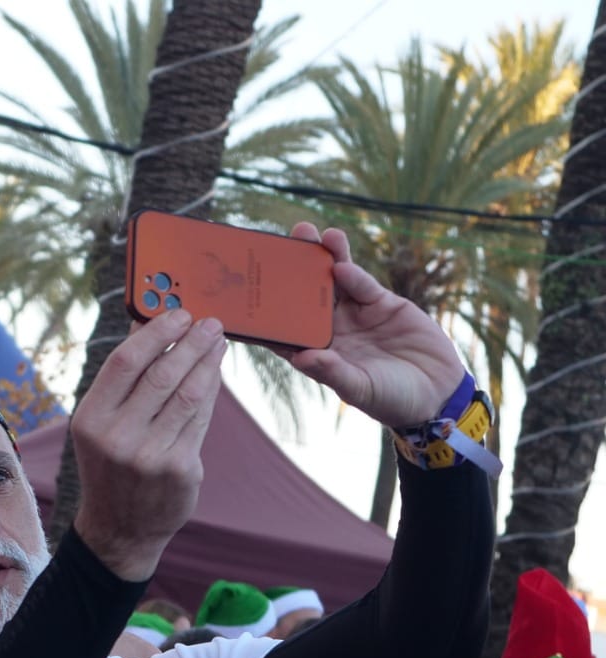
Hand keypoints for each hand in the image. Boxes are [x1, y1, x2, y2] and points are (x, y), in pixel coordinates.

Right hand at [72, 310, 225, 580]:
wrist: (121, 528)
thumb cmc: (111, 467)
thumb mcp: (100, 426)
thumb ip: (122, 381)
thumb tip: (144, 325)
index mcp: (89, 420)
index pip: (125, 363)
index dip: (155, 334)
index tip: (178, 314)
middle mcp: (116, 437)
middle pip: (162, 375)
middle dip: (191, 343)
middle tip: (210, 322)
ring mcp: (149, 455)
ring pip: (188, 395)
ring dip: (208, 363)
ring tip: (218, 343)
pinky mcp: (179, 469)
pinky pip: (200, 420)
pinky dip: (210, 393)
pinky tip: (214, 376)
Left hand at [277, 224, 466, 426]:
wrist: (437, 391)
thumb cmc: (391, 399)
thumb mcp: (360, 388)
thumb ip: (333, 371)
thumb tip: (303, 357)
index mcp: (316, 353)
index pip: (284, 330)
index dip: (266, 312)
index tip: (246, 291)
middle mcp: (331, 330)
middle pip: (303, 296)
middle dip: (289, 271)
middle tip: (274, 244)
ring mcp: (355, 314)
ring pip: (332, 281)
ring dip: (321, 258)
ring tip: (308, 233)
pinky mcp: (381, 303)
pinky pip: (362, 284)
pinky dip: (352, 273)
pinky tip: (340, 261)